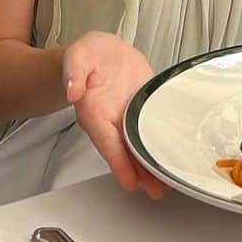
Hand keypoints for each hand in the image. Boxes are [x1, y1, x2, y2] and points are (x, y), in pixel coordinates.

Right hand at [63, 32, 164, 198]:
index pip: (105, 140)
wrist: (102, 51)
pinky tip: (167, 157)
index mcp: (94, 110)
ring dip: (149, 166)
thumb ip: (74, 70)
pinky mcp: (142, 110)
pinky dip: (157, 145)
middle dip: (138, 172)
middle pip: (124, 151)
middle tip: (155, 189)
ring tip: (163, 184)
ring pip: (137, 146)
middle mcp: (110, 119)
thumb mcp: (79, 54)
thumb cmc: (89, 55)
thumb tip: (73, 88)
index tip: (128, 179)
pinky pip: (150, 130)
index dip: (118, 160)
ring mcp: (126, 117)